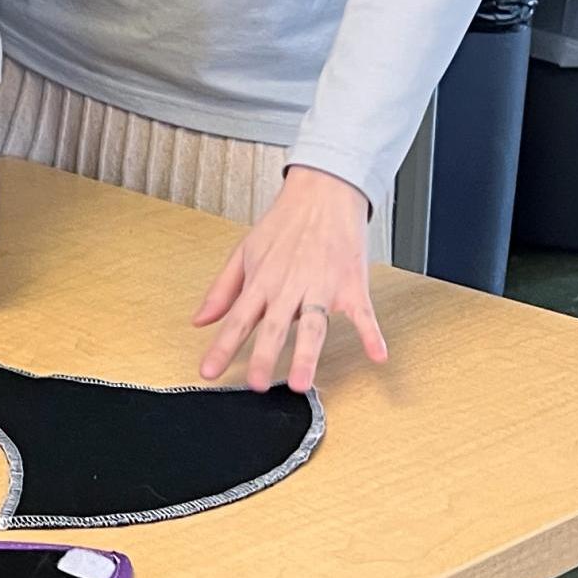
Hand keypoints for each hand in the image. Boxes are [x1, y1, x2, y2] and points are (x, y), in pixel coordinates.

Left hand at [192, 167, 390, 392]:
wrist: (323, 193)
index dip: (221, 347)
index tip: (207, 372)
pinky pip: (363, 314)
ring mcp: (322, 286)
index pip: (237, 319)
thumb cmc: (284, 224)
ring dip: (306, 354)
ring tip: (300, 382)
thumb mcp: (245, 251)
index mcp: (262, 281)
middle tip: (255, 385)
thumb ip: (223, 289)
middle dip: (263, 356)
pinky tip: (377, 355)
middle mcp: (289, 287)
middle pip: (275, 326)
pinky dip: (372, 334)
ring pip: (313, 325)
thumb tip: (200, 320)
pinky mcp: (351, 285)